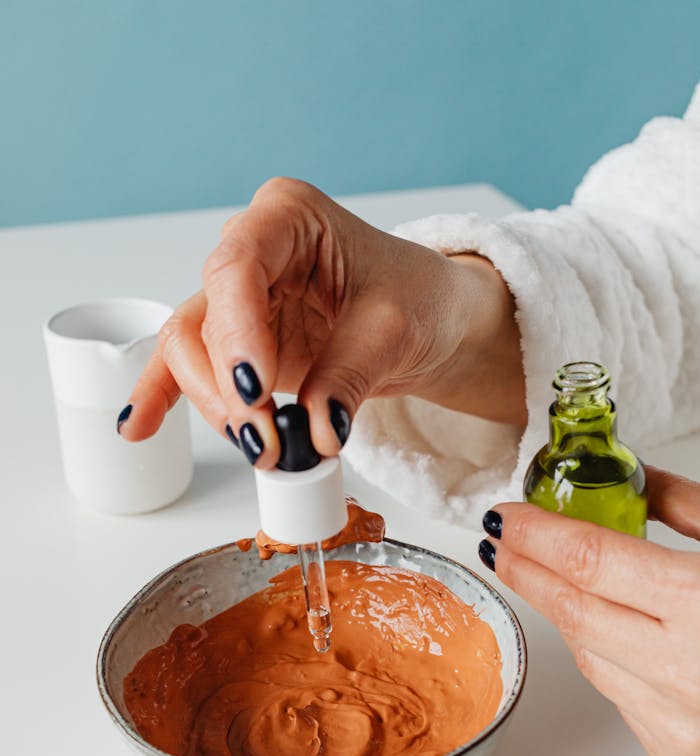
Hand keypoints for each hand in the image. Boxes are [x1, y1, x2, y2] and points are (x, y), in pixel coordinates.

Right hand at [118, 177, 522, 467]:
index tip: (257, 390)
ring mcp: (241, 301)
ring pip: (191, 351)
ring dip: (214, 406)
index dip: (237, 332)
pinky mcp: (239, 345)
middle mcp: (252, 252)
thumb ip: (348, 378)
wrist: (432, 322)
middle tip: (265, 440)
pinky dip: (164, 396)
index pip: (236, 267)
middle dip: (226, 388)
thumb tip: (317, 434)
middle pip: (205, 319)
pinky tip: (139, 427)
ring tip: (258, 449)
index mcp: (288, 219)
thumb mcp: (395, 332)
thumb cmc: (418, 299)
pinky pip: (187, 367)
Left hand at [478, 466, 699, 755]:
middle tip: (506, 542)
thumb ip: (689, 508)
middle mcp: (687, 678)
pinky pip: (620, 697)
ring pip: (589, 658)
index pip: (590, 562)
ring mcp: (682, 729)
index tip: (507, 515)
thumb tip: (631, 481)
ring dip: (571, 613)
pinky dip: (612, 658)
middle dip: (529, 572)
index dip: (538, 535)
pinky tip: (624, 633)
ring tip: (560, 577)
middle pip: (573, 613)